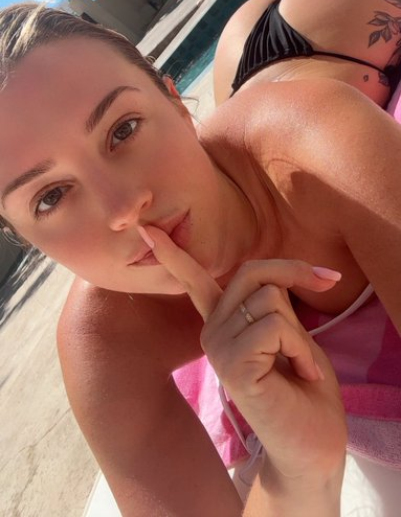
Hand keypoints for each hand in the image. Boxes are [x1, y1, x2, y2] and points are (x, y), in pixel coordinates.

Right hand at [141, 226, 346, 484]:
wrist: (313, 441)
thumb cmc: (304, 383)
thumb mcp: (288, 329)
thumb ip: (270, 299)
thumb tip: (277, 276)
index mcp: (222, 320)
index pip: (193, 278)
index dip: (170, 252)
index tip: (143, 228)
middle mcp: (212, 331)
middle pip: (254, 272)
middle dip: (295, 274)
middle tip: (324, 286)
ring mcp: (217, 348)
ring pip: (269, 299)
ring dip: (301, 332)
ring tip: (301, 365)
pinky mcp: (231, 365)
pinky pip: (276, 327)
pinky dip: (301, 349)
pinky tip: (301, 375)